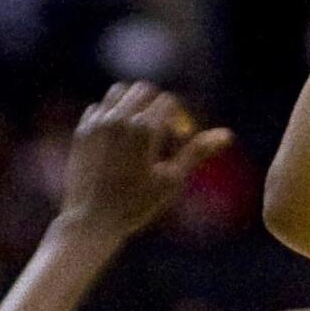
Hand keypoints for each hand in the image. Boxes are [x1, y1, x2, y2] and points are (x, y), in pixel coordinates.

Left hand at [58, 83, 231, 240]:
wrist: (90, 220)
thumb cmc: (136, 204)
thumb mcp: (172, 179)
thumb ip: (198, 151)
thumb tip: (227, 134)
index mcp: (144, 127)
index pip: (169, 102)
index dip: (179, 119)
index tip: (178, 142)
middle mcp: (118, 118)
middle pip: (145, 90)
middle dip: (157, 106)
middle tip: (162, 133)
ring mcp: (97, 122)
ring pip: (120, 92)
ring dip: (133, 104)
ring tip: (139, 131)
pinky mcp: (82, 130)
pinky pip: (99, 108)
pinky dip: (112, 115)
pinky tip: (117, 140)